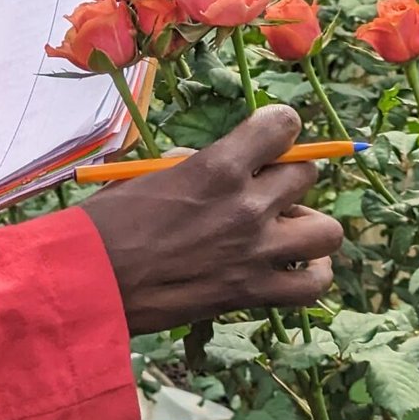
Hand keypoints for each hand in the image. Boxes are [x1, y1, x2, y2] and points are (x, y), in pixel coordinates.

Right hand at [81, 105, 343, 334]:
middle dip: (286, 177)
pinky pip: (315, 284)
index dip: (278, 129)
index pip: (282, 126)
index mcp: (218, 167)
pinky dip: (315, 273)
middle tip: (263, 190)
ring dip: (309, 224)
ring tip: (286, 228)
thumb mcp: (151, 174)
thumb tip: (222, 164)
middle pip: (306, 175)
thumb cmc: (109, 221)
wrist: (92, 282)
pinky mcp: (254, 293)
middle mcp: (247, 206)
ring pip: (326, 229)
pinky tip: (300, 265)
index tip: (267, 138)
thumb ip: (195, 166)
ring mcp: (256, 253)